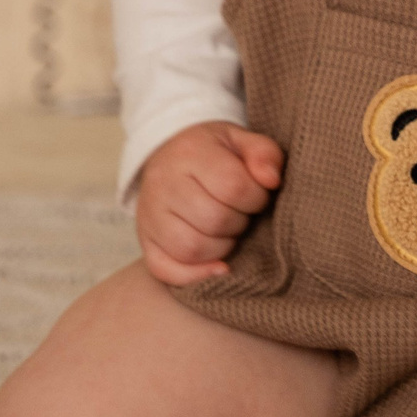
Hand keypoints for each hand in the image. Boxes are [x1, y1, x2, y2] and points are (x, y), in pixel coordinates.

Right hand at [133, 120, 283, 287]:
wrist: (168, 158)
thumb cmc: (212, 153)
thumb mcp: (241, 140)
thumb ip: (264, 153)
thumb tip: (271, 180)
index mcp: (189, 153)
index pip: (233, 187)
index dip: (256, 198)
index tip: (257, 195)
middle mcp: (162, 184)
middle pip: (214, 220)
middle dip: (240, 223)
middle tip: (242, 213)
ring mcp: (148, 216)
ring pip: (192, 248)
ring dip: (222, 248)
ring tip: (228, 231)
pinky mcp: (145, 242)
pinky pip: (164, 270)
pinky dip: (195, 275)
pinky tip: (219, 267)